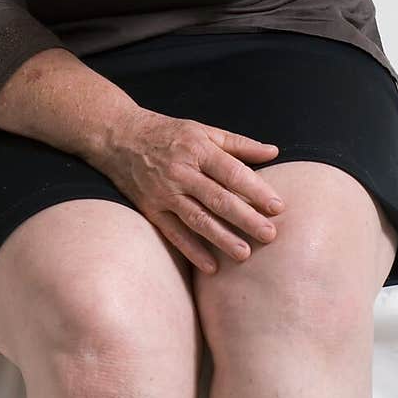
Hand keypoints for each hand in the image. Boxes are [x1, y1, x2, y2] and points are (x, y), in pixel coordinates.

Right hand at [97, 107, 285, 273]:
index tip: (278, 207)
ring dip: (222, 238)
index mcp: (198, 149)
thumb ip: (239, 144)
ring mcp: (164, 192)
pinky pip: (173, 233)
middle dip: (246, 218)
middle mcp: (181, 171)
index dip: (256, 190)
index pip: (232, 172)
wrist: (119, 137)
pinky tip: (211, 266)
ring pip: (197, 219)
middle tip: (270, 235)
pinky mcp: (151, 209)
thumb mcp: (203, 130)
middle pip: (218, 198)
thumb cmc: (169, 133)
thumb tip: (274, 151)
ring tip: (245, 254)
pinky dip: (192, 251)